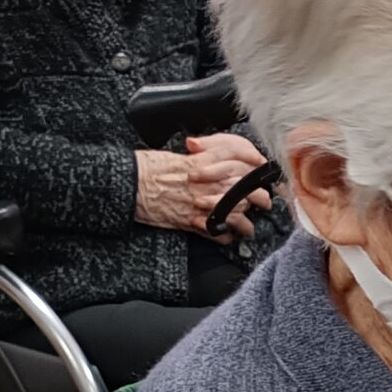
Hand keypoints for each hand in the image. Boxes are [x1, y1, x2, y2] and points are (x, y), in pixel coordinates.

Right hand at [136, 140, 273, 238]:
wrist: (128, 184)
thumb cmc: (148, 167)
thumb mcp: (179, 154)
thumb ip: (204, 156)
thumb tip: (224, 161)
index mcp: (204, 162)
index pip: (241, 162)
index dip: (256, 168)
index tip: (263, 173)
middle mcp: (207, 182)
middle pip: (245, 188)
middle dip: (259, 197)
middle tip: (264, 201)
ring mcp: (201, 203)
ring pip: (237, 212)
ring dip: (246, 222)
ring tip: (249, 227)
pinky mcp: (191, 221)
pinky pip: (218, 232)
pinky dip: (226, 236)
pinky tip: (229, 237)